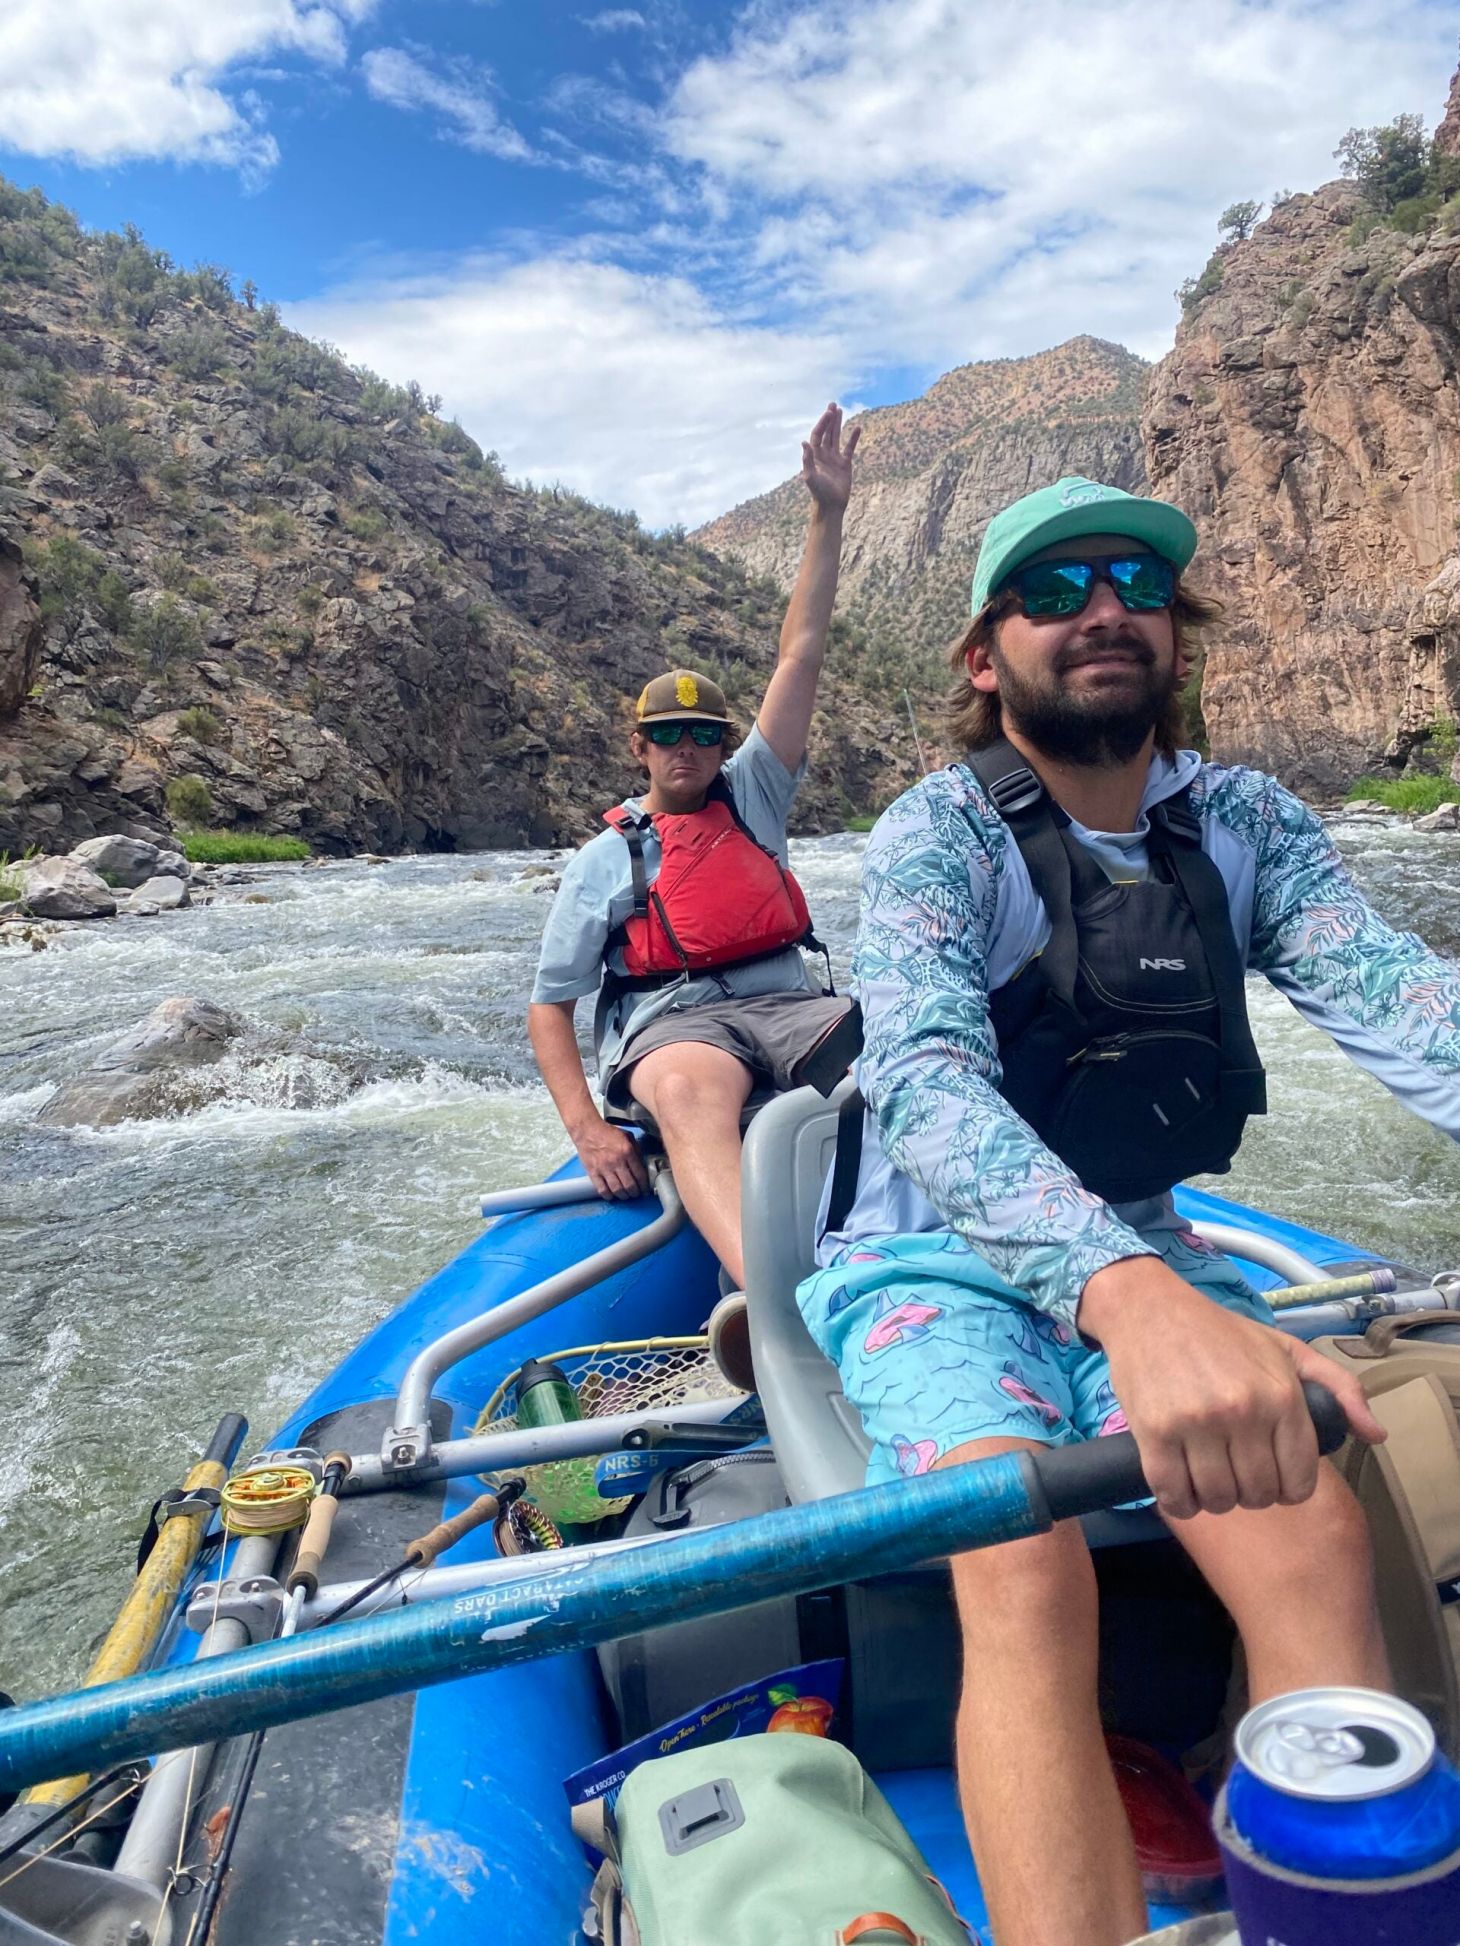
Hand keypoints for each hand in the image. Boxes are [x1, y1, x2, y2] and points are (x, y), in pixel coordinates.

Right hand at [572, 1116, 649, 1200]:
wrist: (587, 1130)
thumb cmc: (607, 1132)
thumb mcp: (627, 1136)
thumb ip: (636, 1150)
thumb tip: (643, 1165)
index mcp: (627, 1151)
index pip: (640, 1175)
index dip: (644, 1186)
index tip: (645, 1189)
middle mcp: (616, 1161)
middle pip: (629, 1185)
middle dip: (635, 1193)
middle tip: (636, 1194)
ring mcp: (604, 1168)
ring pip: (617, 1190)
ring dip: (623, 1196)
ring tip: (625, 1196)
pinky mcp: (593, 1172)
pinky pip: (602, 1190)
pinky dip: (608, 1196)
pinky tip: (611, 1195)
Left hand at [801, 401, 859, 513]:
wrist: (831, 506)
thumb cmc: (819, 493)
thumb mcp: (811, 477)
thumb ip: (807, 460)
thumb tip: (804, 442)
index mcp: (814, 456)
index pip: (818, 434)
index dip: (822, 423)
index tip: (829, 413)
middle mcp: (824, 455)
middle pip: (826, 432)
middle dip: (829, 419)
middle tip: (833, 405)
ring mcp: (834, 459)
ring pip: (836, 437)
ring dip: (838, 424)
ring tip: (840, 410)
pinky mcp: (845, 464)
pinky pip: (849, 448)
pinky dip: (853, 438)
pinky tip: (858, 428)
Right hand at [1080, 1257, 1385, 1520]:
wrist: (1149, 1308)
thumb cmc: (1220, 1332)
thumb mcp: (1286, 1348)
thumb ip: (1338, 1388)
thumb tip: (1376, 1435)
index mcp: (1282, 1396)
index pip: (1299, 1482)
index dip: (1287, 1490)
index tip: (1270, 1478)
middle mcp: (1244, 1412)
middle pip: (1257, 1495)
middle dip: (1250, 1494)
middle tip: (1235, 1474)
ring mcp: (1197, 1424)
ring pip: (1217, 1499)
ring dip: (1213, 1500)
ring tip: (1208, 1479)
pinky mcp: (1154, 1432)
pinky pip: (1173, 1494)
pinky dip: (1179, 1503)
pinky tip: (1180, 1489)